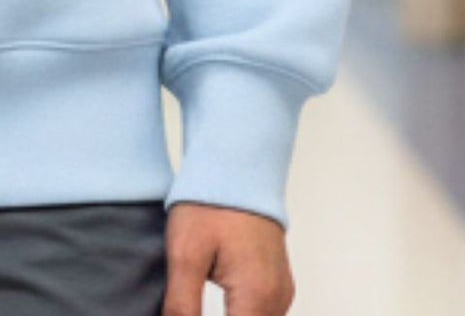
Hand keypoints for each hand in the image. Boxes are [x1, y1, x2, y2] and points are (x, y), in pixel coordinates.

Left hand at [163, 201, 293, 315]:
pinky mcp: (278, 282)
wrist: (236, 164)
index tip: (186, 315)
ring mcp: (281, 291)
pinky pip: (264, 314)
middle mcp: (277, 299)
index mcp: (256, 297)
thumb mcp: (185, 254)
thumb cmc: (209, 204)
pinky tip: (221, 307)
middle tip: (188, 310)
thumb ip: (182, 306)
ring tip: (197, 308)